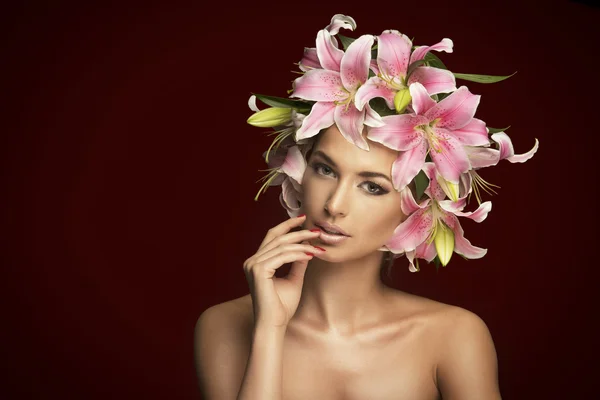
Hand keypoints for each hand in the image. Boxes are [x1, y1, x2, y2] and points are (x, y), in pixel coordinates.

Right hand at [243, 214, 324, 328]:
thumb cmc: (282, 307)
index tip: (302, 218)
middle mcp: (252, 261)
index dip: (287, 226)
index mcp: (256, 262)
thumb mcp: (294, 279)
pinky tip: (311, 255)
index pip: (272, 237)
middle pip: (277, 237)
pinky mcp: (259, 270)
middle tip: (316, 230)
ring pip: (282, 246)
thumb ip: (298, 263)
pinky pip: (283, 256)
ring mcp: (253, 265)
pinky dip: (298, 254)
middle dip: (298, 231)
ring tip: (318, 246)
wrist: (274, 324)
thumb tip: (308, 248)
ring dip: (303, 244)